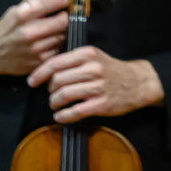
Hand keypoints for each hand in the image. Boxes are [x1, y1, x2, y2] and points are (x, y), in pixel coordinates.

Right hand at [0, 0, 69, 76]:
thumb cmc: (7, 27)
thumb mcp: (21, 8)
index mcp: (23, 14)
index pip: (56, 2)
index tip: (63, 1)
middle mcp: (29, 32)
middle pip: (63, 21)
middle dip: (65, 17)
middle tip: (60, 17)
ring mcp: (34, 50)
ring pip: (63, 36)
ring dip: (61, 32)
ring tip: (52, 30)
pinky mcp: (37, 63)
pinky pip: (58, 50)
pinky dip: (56, 45)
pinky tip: (48, 42)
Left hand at [28, 47, 164, 123]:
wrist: (138, 82)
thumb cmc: (112, 70)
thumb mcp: (95, 57)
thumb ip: (73, 61)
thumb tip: (46, 71)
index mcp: (88, 54)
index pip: (56, 63)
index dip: (40, 73)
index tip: (32, 81)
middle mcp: (93, 68)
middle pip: (57, 80)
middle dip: (50, 90)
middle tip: (52, 94)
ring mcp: (98, 86)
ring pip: (64, 95)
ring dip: (54, 103)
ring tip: (56, 105)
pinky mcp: (102, 103)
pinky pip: (75, 111)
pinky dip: (64, 115)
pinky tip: (61, 116)